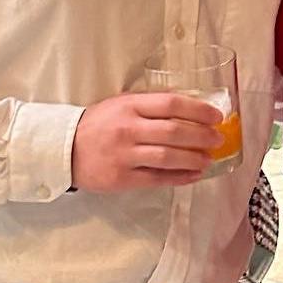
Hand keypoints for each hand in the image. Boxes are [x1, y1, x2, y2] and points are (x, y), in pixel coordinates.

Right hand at [71, 92, 220, 191]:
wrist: (64, 149)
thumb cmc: (97, 125)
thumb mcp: (120, 104)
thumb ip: (149, 105)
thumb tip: (188, 108)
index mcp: (129, 106)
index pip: (171, 104)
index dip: (198, 109)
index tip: (215, 116)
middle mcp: (128, 129)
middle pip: (174, 132)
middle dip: (201, 136)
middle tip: (217, 139)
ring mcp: (125, 155)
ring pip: (168, 157)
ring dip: (193, 159)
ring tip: (208, 159)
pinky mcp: (122, 178)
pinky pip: (157, 179)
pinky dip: (179, 177)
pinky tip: (194, 175)